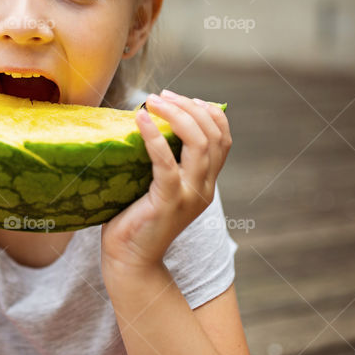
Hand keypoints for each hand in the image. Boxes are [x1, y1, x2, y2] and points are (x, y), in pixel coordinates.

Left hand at [101, 89, 231, 274]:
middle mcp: (204, 187)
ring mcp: (189, 195)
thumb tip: (148, 120)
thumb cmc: (136, 218)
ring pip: (199, 144)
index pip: (223, 139)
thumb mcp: (159, 185)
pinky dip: (154, 136)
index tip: (187, 97)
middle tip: (163, 95)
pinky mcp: (168, 202)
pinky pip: (166, 163)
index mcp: (205, 182)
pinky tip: (140, 118)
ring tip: (152, 100)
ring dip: (176, 115)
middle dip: (190, 107)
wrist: (131, 260)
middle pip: (212, 136)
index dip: (210, 113)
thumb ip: (164, 160)